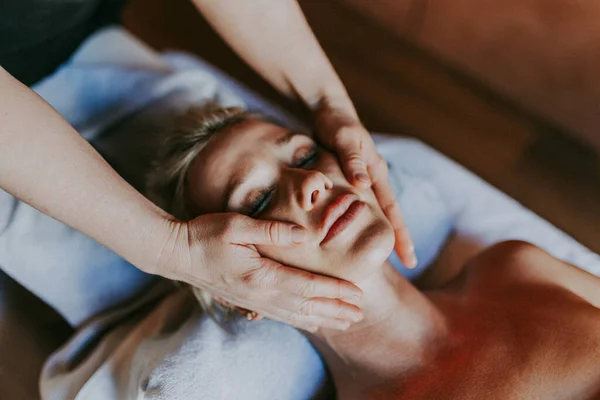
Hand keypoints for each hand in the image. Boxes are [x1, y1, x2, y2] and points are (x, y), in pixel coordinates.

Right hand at [155, 213, 363, 330]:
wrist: (176, 254)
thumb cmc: (205, 234)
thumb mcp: (237, 225)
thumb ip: (272, 231)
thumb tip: (303, 235)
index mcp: (261, 275)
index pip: (307, 285)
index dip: (334, 291)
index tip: (358, 294)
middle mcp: (260, 294)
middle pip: (307, 306)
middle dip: (336, 310)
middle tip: (361, 315)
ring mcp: (253, 301)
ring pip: (296, 315)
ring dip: (323, 319)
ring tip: (345, 323)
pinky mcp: (247, 301)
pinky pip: (281, 315)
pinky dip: (301, 320)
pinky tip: (312, 322)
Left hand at [314, 102, 416, 267]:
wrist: (330, 112)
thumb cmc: (336, 124)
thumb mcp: (343, 139)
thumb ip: (352, 161)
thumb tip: (363, 186)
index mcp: (376, 172)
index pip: (392, 209)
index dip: (401, 235)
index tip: (409, 258)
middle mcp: (374, 178)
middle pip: (390, 215)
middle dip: (400, 239)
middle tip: (410, 264)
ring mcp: (365, 180)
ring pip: (377, 212)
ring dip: (383, 232)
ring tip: (386, 255)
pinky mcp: (352, 180)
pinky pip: (362, 205)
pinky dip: (365, 221)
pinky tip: (362, 233)